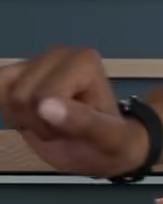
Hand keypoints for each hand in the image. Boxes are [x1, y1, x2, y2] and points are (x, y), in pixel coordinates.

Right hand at [0, 47, 148, 177]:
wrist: (103, 148)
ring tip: (50, 123)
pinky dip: (7, 112)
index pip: (42, 97)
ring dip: (22, 120)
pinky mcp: (17, 74)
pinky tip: (28, 118)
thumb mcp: (107, 139)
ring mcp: (35, 63)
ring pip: (3, 94)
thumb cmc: (110, 142)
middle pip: (19, 97)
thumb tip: (45, 106)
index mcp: (82, 61)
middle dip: (37, 124)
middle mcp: (57, 55)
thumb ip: (82, 122)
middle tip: (63, 128)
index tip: (76, 129)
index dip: (51, 124)